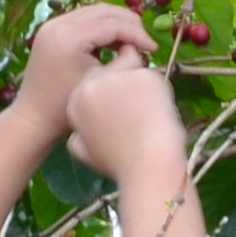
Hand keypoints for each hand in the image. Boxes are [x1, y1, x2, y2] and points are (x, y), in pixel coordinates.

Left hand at [18, 3, 152, 128]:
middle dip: (129, 23)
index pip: (112, 25)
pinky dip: (101, 27)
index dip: (137, 34)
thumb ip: (124, 59)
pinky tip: (114, 43)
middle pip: (103, 10)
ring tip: (133, 41)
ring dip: (116, 23)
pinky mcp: (51, 31)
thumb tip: (138, 47)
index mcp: (69, 37)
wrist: (34, 118)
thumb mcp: (101, 83)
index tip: (154, 48)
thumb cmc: (67, 108)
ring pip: (94, 12)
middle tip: (146, 41)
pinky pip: (83, 20)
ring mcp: (51, 25)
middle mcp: (57, 24)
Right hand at [62, 52, 188, 182]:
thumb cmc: (120, 163)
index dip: (111, 99)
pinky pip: (153, 77)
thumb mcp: (86, 154)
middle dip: (126, 87)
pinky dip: (160, 92)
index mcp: (75, 101)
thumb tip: (78, 132)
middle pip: (112, 72)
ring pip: (133, 71)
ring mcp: (118, 77)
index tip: (123, 117)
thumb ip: (78, 137)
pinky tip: (160, 113)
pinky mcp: (143, 75)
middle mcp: (91, 84)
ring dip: (142, 88)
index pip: (93, 85)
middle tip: (140, 114)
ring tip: (148, 117)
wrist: (148, 165)